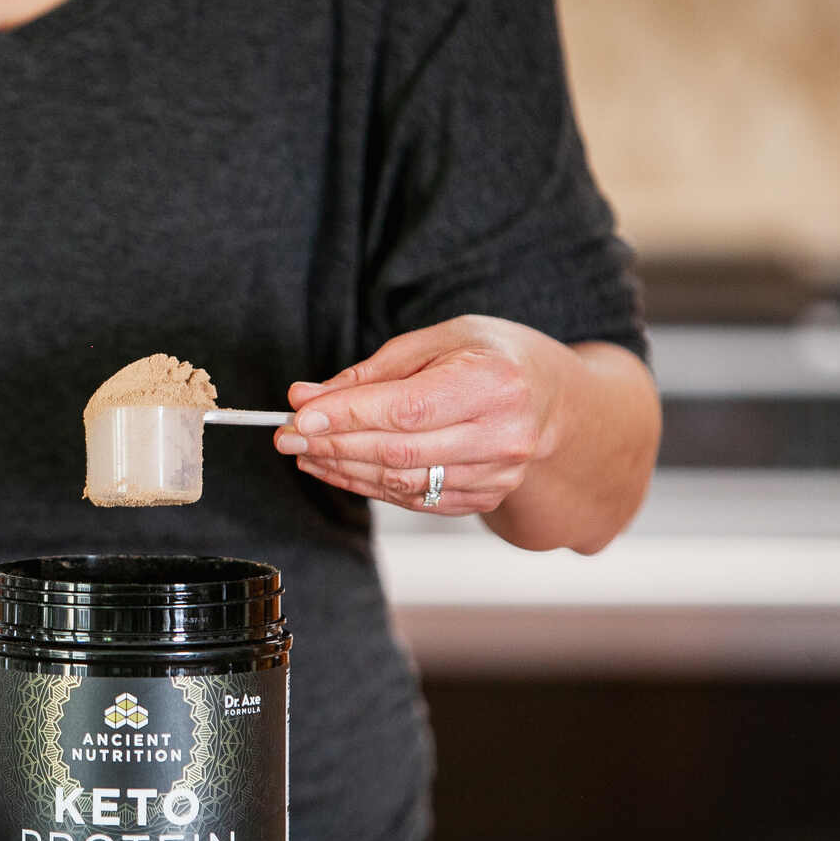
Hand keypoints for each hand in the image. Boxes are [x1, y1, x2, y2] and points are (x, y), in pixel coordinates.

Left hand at [274, 315, 572, 514]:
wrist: (554, 401)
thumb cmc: (494, 357)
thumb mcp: (440, 341)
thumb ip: (374, 371)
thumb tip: (308, 396)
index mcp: (494, 384)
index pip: (407, 409)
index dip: (347, 415)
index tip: (298, 414)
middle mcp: (502, 436)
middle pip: (398, 451)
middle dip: (332, 443)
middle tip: (285, 434)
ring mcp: (497, 475)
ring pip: (401, 482)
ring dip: (341, 468)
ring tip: (304, 451)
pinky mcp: (483, 499)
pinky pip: (412, 499)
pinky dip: (366, 485)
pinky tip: (335, 467)